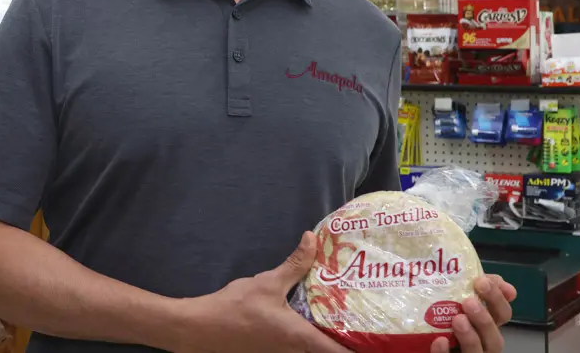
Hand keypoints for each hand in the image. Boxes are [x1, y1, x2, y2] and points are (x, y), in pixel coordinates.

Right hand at [176, 232, 349, 352]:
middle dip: (346, 340)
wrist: (201, 329)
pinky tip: (310, 322)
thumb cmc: (236, 308)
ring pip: (311, 351)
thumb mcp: (267, 283)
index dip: (362, 348)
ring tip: (341, 322)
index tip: (378, 339)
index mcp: (301, 339)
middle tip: (363, 324)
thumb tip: (312, 239)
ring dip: (325, 339)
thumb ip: (294, 264)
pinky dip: (308, 341)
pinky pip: (297, 349)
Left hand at [431, 275, 516, 352]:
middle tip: (469, 301)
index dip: (497, 299)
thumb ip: (474, 287)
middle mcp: (482, 344)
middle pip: (495, 339)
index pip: (503, 314)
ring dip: (470, 336)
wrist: (418, 339)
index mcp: (486, 326)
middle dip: (485, 320)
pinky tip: (440, 340)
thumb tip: (500, 281)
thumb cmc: (441, 315)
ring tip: (458, 319)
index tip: (482, 281)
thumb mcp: (457, 297)